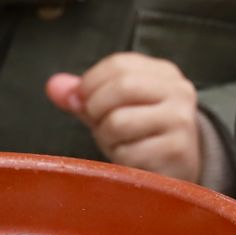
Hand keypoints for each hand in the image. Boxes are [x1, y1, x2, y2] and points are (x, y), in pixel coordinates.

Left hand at [45, 53, 200, 181]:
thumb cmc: (142, 135)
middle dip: (96, 109)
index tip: (84, 100)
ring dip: (106, 137)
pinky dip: (120, 159)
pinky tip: (132, 160)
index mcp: (164, 74)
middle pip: (122, 86)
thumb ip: (84, 95)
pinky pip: (128, 152)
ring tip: (118, 143)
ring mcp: (180, 121)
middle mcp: (179, 92)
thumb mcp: (114, 108)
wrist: (178, 170)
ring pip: (119, 121)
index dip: (90, 83)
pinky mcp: (176, 151)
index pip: (119, 64)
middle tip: (99, 124)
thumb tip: (54, 86)